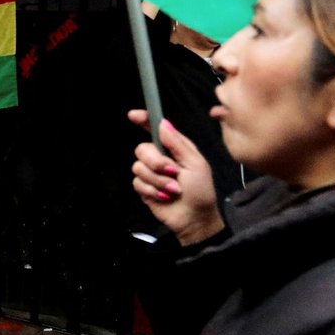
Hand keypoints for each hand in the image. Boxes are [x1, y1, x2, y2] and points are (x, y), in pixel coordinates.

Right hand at [130, 111, 224, 245]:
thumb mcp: (195, 164)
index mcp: (174, 147)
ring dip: (158, 180)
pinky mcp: (144, 187)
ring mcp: (151, 172)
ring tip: (173, 190)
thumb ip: (177, 143)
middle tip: (173, 172)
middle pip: (142, 148)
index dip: (144, 120)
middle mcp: (160, 157)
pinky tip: (165, 196)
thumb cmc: (201, 191)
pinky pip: (137, 182)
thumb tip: (162, 123)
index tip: (134, 116)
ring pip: (138, 166)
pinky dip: (153, 190)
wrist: (195, 218)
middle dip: (156, 162)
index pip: (155, 128)